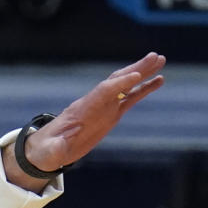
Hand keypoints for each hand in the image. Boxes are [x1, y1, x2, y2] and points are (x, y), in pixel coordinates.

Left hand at [3, 52, 165, 190]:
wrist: (46, 148)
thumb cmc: (46, 149)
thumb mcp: (49, 151)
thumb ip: (55, 148)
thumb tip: (58, 147)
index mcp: (81, 110)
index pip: (102, 92)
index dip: (118, 84)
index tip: (136, 76)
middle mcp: (94, 103)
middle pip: (116, 82)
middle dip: (135, 69)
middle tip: (155, 56)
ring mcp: (104, 107)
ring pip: (126, 86)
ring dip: (143, 73)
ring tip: (160, 59)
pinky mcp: (110, 114)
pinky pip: (130, 98)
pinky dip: (144, 89)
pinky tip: (159, 80)